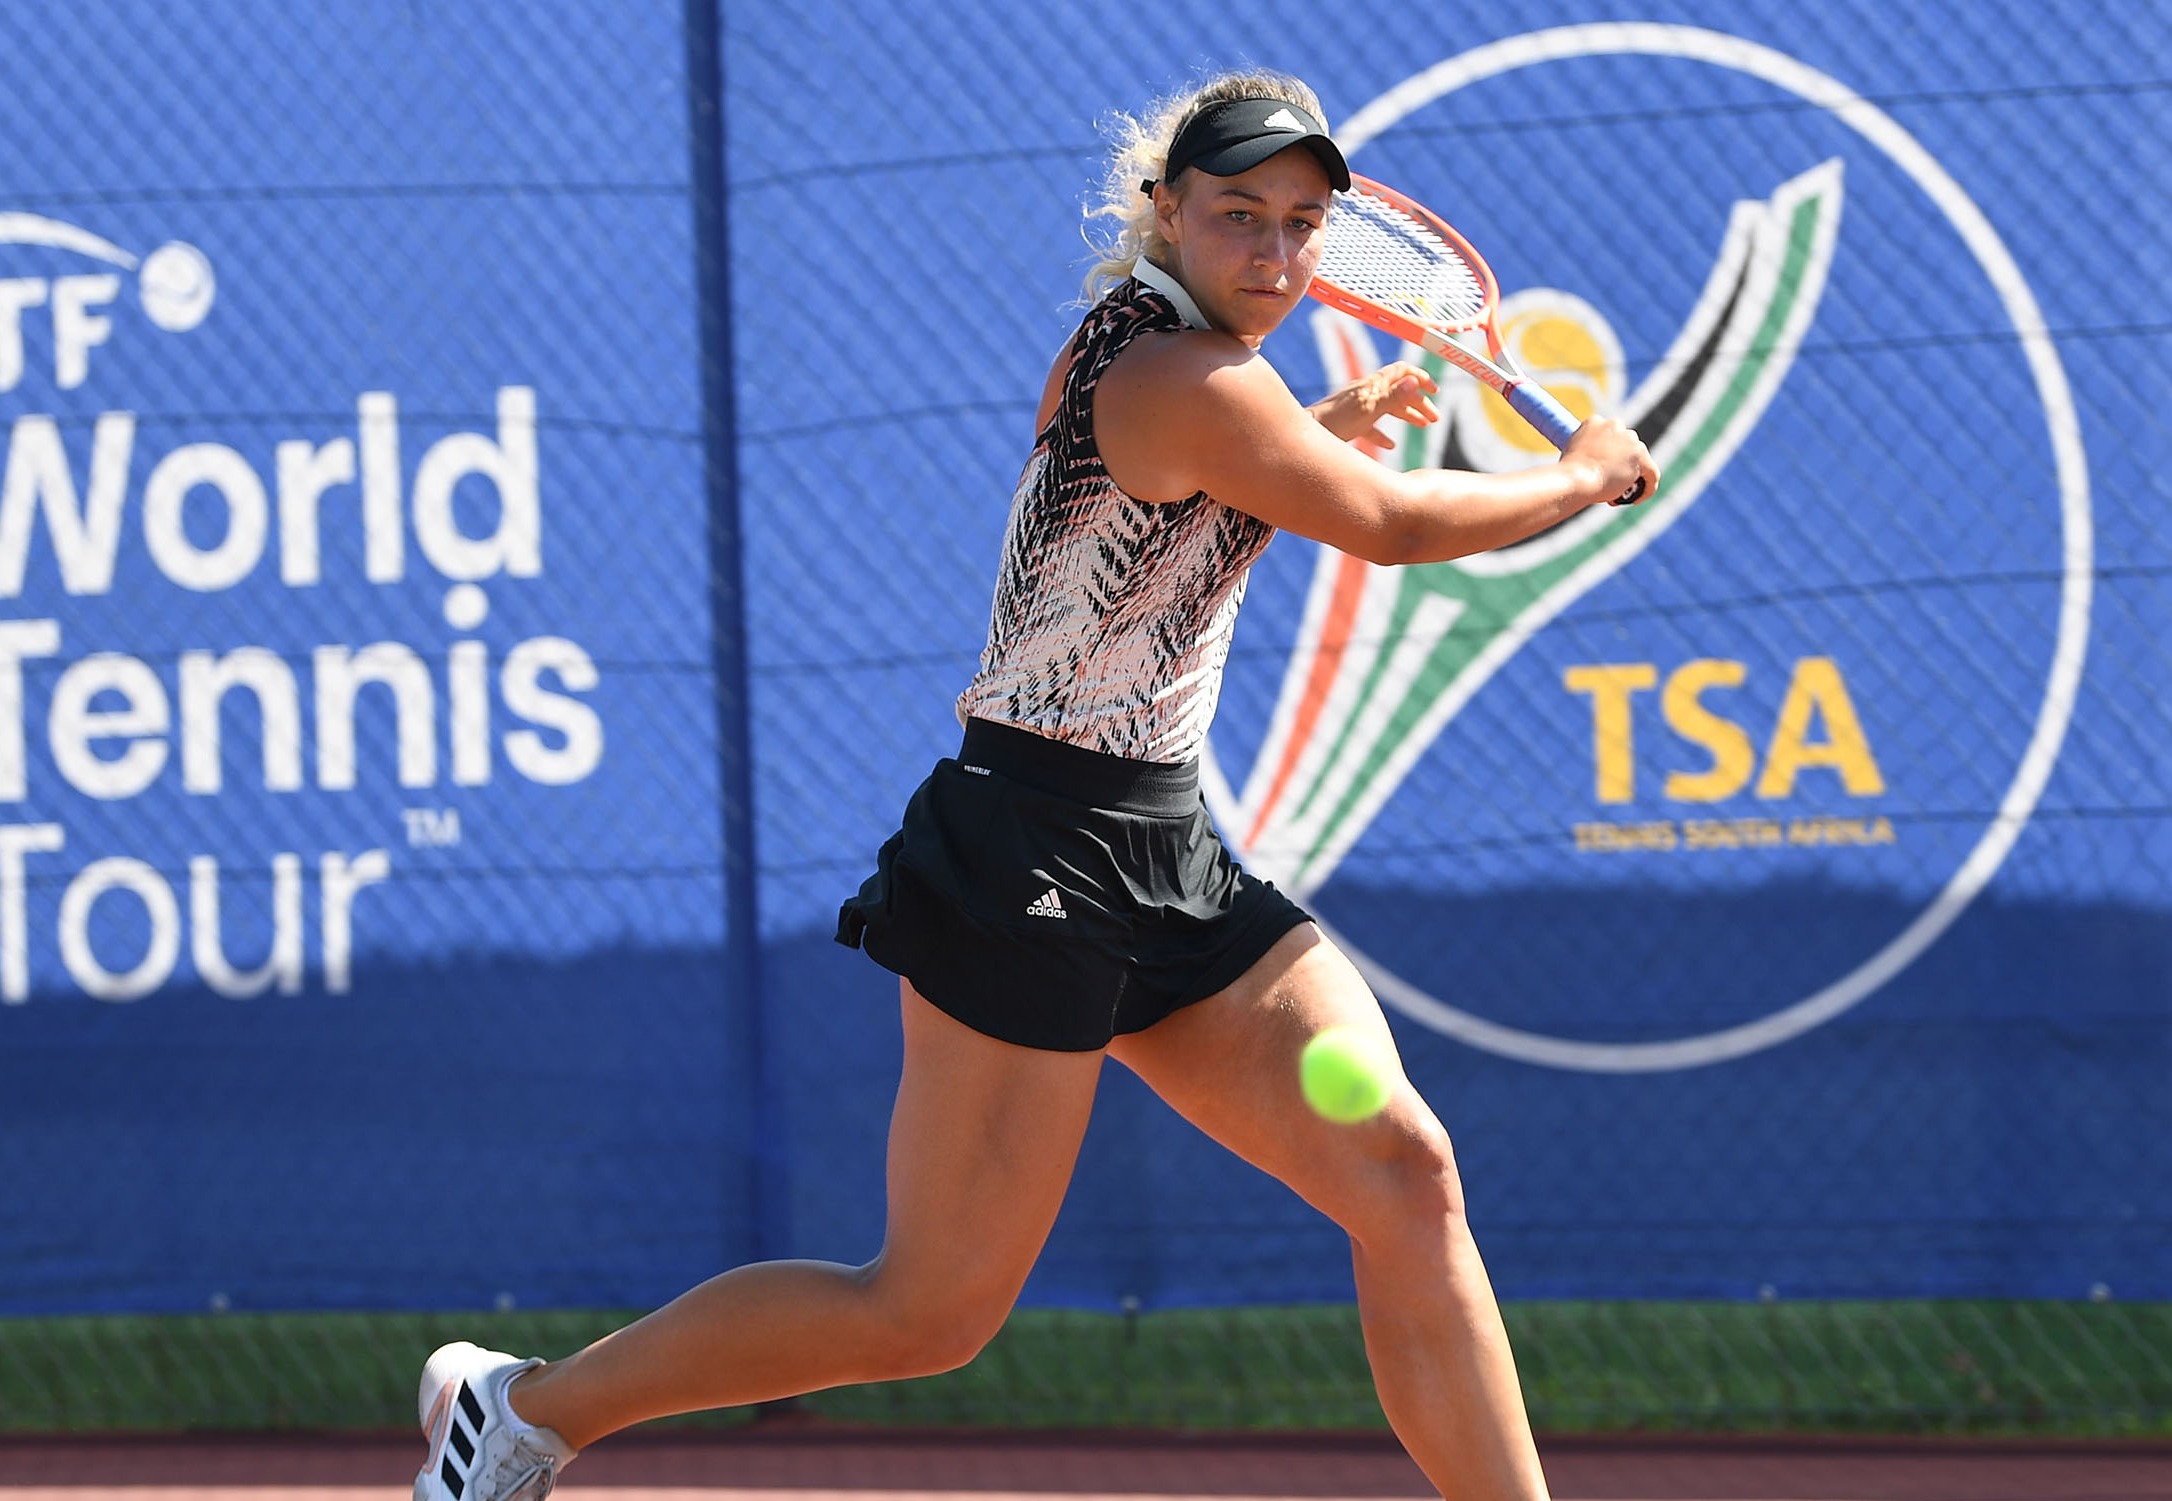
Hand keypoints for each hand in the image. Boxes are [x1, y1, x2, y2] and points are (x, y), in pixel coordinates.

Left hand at [1309, 361, 1439, 456]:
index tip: (1434, 391)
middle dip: (1418, 402)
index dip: (1419, 378)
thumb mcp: (1368, 410)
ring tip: (1423, 426)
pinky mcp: (1347, 423)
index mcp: (1371, 385)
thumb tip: (1415, 381)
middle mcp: (1365, 392)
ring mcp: (1356, 407)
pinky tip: (1389, 445)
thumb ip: (1393, 396)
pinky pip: (1370, 426)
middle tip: (1434, 419)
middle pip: (1398, 391)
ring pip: (1387, 408)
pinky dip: (1383, 434)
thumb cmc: (1334, 422)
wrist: (1302, 438)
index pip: (1401, 371)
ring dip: (1407, 415)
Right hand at [1561, 414, 1658, 506]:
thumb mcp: (1572, 456)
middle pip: (1626, 445)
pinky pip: (1651, 474)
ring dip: (1631, 476)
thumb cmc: (1567, 475)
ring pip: (1638, 460)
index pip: (1608, 437)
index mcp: (1594, 422)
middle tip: (1609, 482)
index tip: (1599, 469)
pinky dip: (1646, 488)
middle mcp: (1614, 425)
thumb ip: (1587, 453)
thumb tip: (1594, 465)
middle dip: (1621, 463)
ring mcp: (1630, 440)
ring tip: (1617, 493)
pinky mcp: (1641, 457)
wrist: (1575, 479)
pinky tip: (1635, 500)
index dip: (1606, 454)